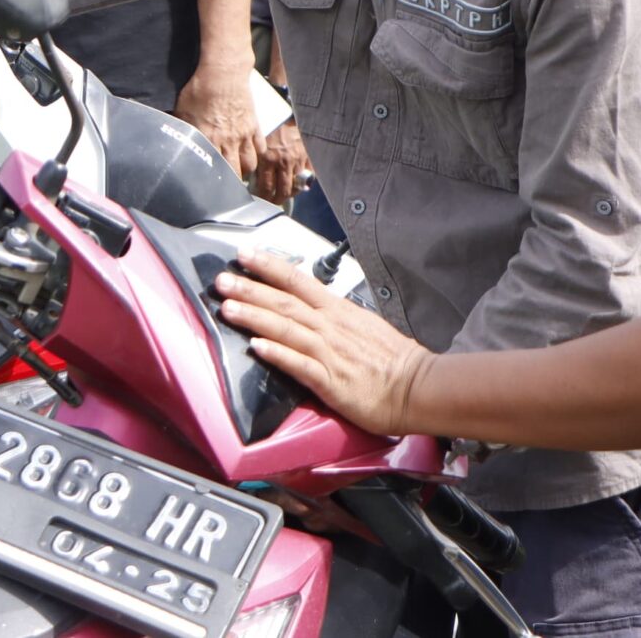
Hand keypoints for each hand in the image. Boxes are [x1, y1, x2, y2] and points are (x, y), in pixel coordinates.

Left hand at [173, 68, 260, 178]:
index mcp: (209, 139)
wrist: (223, 74)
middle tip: (226, 182)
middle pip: (235, 172)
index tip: (210, 186)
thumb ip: (182, 129)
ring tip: (239, 169)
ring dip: (245, 168)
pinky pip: (260, 147)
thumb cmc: (200, 89)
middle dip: (231, 181)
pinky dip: (257, 153)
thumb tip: (173, 139)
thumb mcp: (183, 110)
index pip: (213, 169)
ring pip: (250, 162)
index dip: (213, 181)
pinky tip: (251, 153)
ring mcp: (244, 134)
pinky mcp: (254, 125)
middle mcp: (228, 141)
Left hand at [214, 251, 434, 436]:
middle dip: (250, 290)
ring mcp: (330, 353)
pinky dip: (278, 354)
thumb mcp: (361, 324)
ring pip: (287, 330)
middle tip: (220, 280)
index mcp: (337, 311)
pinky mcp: (331, 382)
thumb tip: (306, 302)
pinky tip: (256, 347)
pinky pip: (300, 366)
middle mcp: (330, 327)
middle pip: (284, 303)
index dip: (269, 267)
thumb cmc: (392, 359)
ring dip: (255, 317)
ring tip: (228, 308)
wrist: (420, 388)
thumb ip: (332, 313)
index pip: (297, 281)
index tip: (243, 254)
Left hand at [254, 119, 310, 203]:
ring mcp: (299, 163)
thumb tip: (254, 179)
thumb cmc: (277, 129)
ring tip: (282, 196)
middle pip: (282, 192)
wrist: (297, 117)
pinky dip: (301, 184)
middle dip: (276, 200)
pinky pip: (307, 180)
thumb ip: (259, 161)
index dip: (262, 197)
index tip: (259, 200)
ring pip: (295, 188)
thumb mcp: (262, 143)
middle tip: (271, 203)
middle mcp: (284, 162)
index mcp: (269, 157)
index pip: (266, 186)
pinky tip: (295, 184)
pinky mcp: (310, 162)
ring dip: (288, 194)